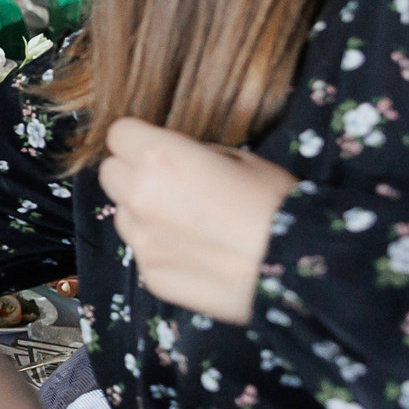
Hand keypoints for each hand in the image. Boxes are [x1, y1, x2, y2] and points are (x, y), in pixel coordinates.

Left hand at [97, 117, 296, 324]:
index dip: (138, 139)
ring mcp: (141, 240)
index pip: (118, 133)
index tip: (156, 148)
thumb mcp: (241, 159)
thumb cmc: (277, 204)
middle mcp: (139, 197)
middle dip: (132, 174)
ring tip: (189, 224)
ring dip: (144, 213)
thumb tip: (179, 157)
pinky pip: (144, 252)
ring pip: (123, 214)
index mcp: (159, 157)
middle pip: (110, 173)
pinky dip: (162, 250)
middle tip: (169, 184)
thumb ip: (195, 155)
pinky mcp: (151, 275)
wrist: (297, 269)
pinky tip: (198, 255)